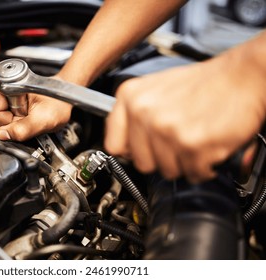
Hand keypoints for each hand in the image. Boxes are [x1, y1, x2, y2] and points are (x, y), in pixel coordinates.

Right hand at [0, 78, 71, 140]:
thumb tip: (3, 136)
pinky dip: (2, 125)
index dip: (6, 124)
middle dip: (0, 126)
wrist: (62, 97)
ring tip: (19, 120)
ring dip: (1, 126)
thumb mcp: (46, 119)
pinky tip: (15, 120)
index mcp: (6, 85)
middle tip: (20, 122)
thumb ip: (25, 129)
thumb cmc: (58, 102)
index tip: (22, 120)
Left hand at [104, 58, 264, 182]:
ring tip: (195, 139)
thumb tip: (122, 145)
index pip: (113, 145)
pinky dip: (203, 166)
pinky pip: (192, 174)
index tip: (140, 152)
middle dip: (161, 159)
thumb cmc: (203, 83)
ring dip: (184, 162)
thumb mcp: (155, 89)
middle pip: (141, 163)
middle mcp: (144, 112)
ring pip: (167, 171)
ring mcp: (166, 129)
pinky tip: (208, 145)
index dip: (130, 152)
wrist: (242, 76)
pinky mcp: (191, 144)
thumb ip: (134, 116)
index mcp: (130, 96)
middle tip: (177, 142)